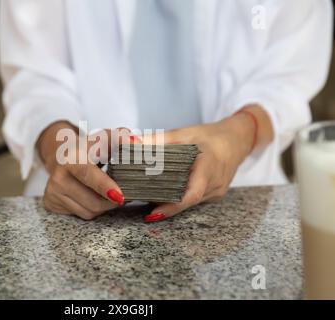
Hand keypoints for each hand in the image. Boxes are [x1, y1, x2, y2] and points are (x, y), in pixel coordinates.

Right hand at [37, 122, 134, 219]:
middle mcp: (59, 175)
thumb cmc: (88, 148)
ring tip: (105, 192)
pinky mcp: (50, 202)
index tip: (119, 196)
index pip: (87, 174)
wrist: (61, 155)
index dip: (104, 186)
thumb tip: (135, 141)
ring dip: (103, 206)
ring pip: (89, 211)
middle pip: (94, 201)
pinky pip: (81, 215)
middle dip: (112, 201)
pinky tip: (91, 195)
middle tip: (122, 193)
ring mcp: (52, 191)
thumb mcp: (103, 138)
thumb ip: (121, 136)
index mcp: (71, 157)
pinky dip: (91, 208)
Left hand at [142, 105, 272, 221]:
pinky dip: (179, 198)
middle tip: (139, 201)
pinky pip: (194, 200)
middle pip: (186, 201)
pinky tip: (164, 193)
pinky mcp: (214, 195)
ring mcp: (216, 192)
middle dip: (163, 204)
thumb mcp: (185, 132)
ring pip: (189, 203)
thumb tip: (132, 142)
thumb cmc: (212, 135)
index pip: (192, 194)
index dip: (173, 207)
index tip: (154, 213)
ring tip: (146, 198)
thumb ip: (158, 139)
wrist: (238, 140)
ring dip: (170, 202)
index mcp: (209, 167)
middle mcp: (215, 184)